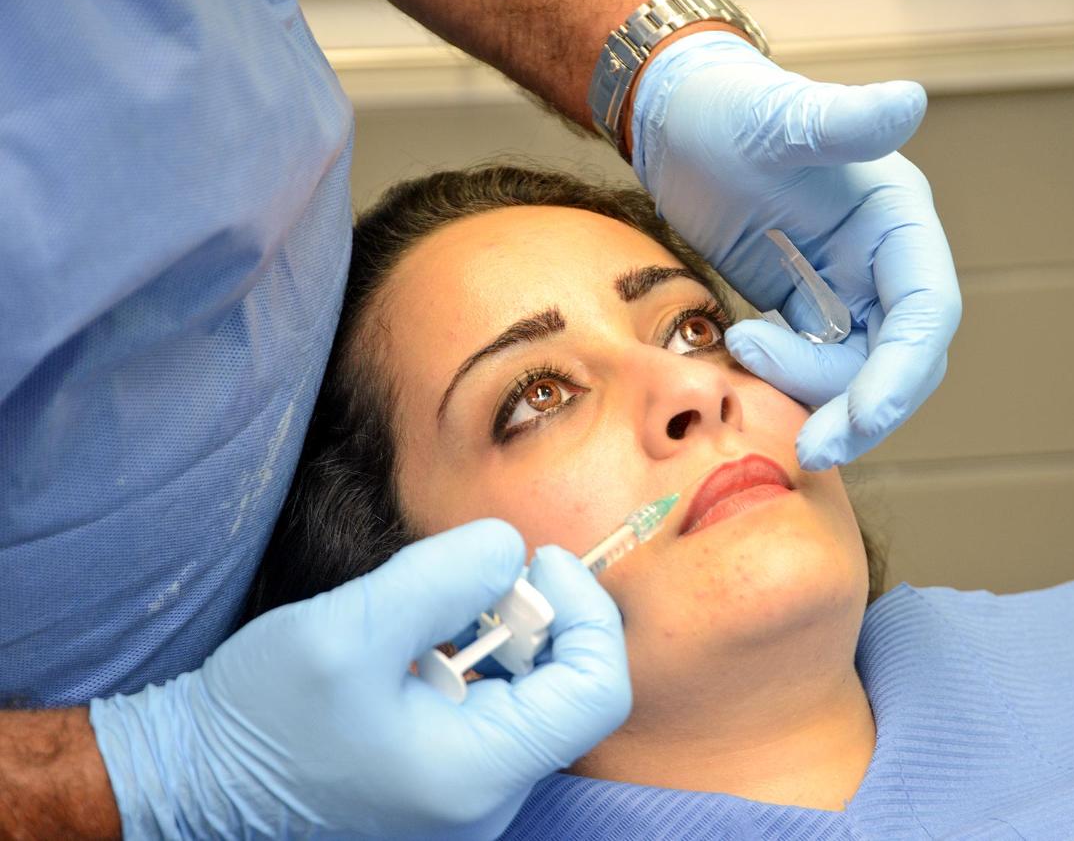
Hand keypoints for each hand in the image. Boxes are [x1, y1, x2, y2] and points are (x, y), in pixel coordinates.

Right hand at [90, 521, 629, 839]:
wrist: (200, 774)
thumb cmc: (263, 713)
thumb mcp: (350, 627)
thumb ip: (443, 577)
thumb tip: (511, 548)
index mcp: (477, 773)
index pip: (598, 691)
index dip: (586, 609)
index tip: (536, 560)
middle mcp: (490, 800)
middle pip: (571, 688)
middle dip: (538, 614)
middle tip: (475, 579)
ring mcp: (472, 796)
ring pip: (536, 693)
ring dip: (504, 633)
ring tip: (436, 613)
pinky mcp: (451, 780)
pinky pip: (500, 708)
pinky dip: (479, 659)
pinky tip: (425, 646)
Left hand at [633, 32, 960, 468]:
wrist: (678, 124)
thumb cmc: (730, 110)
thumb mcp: (780, 118)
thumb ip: (840, 122)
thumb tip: (910, 100)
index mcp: (897, 221)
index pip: (927, 311)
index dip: (904, 372)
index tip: (864, 417)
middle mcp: (882, 262)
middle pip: (899, 360)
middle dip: (863, 411)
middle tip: (811, 450)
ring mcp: (843, 290)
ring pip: (853, 374)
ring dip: (812, 395)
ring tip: (741, 352)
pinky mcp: (802, 309)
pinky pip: (810, 367)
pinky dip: (786, 380)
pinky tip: (741, 359)